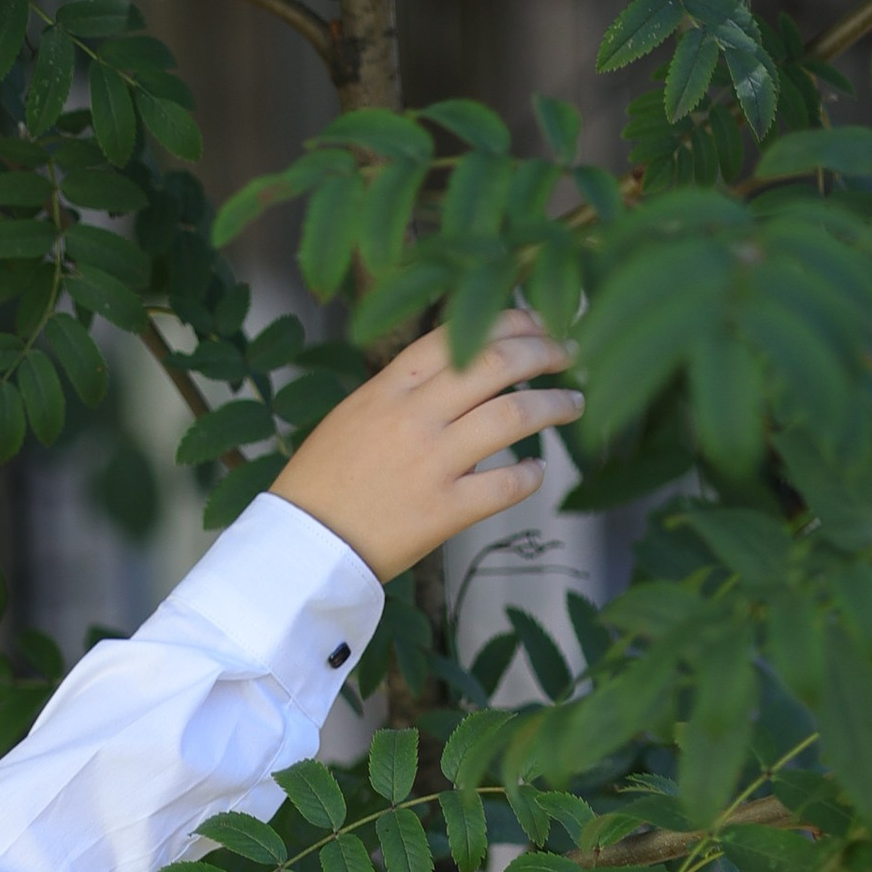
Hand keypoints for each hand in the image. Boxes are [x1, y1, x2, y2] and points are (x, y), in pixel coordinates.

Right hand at [272, 310, 582, 582]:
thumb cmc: (319, 487)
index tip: (536, 323)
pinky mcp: (442, 512)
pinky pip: (506, 485)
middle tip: (570, 353)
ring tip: (574, 404)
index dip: (507, 321)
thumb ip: (402, 393)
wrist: (297, 550)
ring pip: (514, 416)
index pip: (458, 333)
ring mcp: (430, 464)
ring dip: (554, 405)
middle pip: (496, 363)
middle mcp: (413, 417)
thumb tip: (457, 371)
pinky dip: (530, 475)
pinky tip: (537, 472)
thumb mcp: (351, 418)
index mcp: (387, 389)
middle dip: (544, 351)